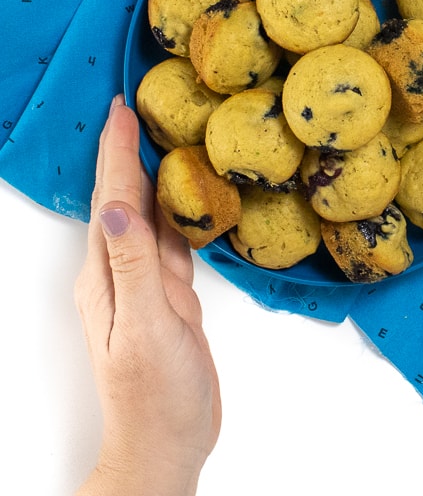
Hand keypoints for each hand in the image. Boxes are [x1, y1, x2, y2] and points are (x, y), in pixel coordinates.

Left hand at [74, 95, 220, 495]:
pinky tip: (186, 197)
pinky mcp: (172, 297)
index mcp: (107, 274)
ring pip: (150, 216)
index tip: (120, 110)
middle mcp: (122, 271)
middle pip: (124, 199)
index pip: (112, 200)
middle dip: (125, 153)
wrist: (168, 441)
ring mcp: (147, 284)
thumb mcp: (145, 329)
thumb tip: (119, 209)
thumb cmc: (155, 394)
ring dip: (151, 176)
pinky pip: (174, 242)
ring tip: (160, 139)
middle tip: (135, 109)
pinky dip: (178, 212)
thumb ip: (134, 268)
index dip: (116, 153)